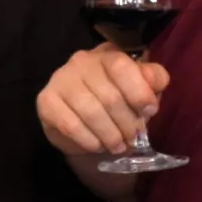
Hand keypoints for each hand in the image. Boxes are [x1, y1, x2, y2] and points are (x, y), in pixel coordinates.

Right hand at [38, 47, 167, 160]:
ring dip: (109, 135)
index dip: (139, 92)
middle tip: (133, 138)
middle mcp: (82, 61)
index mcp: (108, 55)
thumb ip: (153, 81)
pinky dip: (88, 140)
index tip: (149, 112)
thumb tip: (155, 81)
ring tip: (118, 146)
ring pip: (91, 112)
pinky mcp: (46, 101)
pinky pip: (70, 125)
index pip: (122, 67)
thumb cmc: (118, 105)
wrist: (84, 126)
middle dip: (126, 123)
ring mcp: (61, 79)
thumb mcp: (141, 91)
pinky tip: (97, 145)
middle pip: (109, 96)